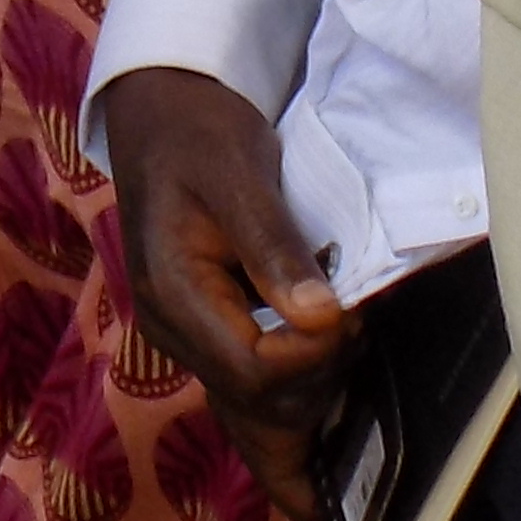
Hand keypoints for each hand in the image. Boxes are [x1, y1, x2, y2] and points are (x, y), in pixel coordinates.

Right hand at [102, 64, 353, 512]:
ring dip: (313, 382)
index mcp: (173, 293)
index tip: (350, 311)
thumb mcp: (238, 173)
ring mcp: (185, 336)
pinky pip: (252, 385)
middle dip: (319, 371)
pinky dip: (294, 385)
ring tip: (347, 326)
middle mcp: (172, 330)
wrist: (163, 115)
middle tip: (357, 315)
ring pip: (257, 405)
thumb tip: (321, 317)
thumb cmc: (200, 134)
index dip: (313, 356)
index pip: (253, 371)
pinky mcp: (204, 331)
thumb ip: (274, 245)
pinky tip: (323, 367)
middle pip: (258, 401)